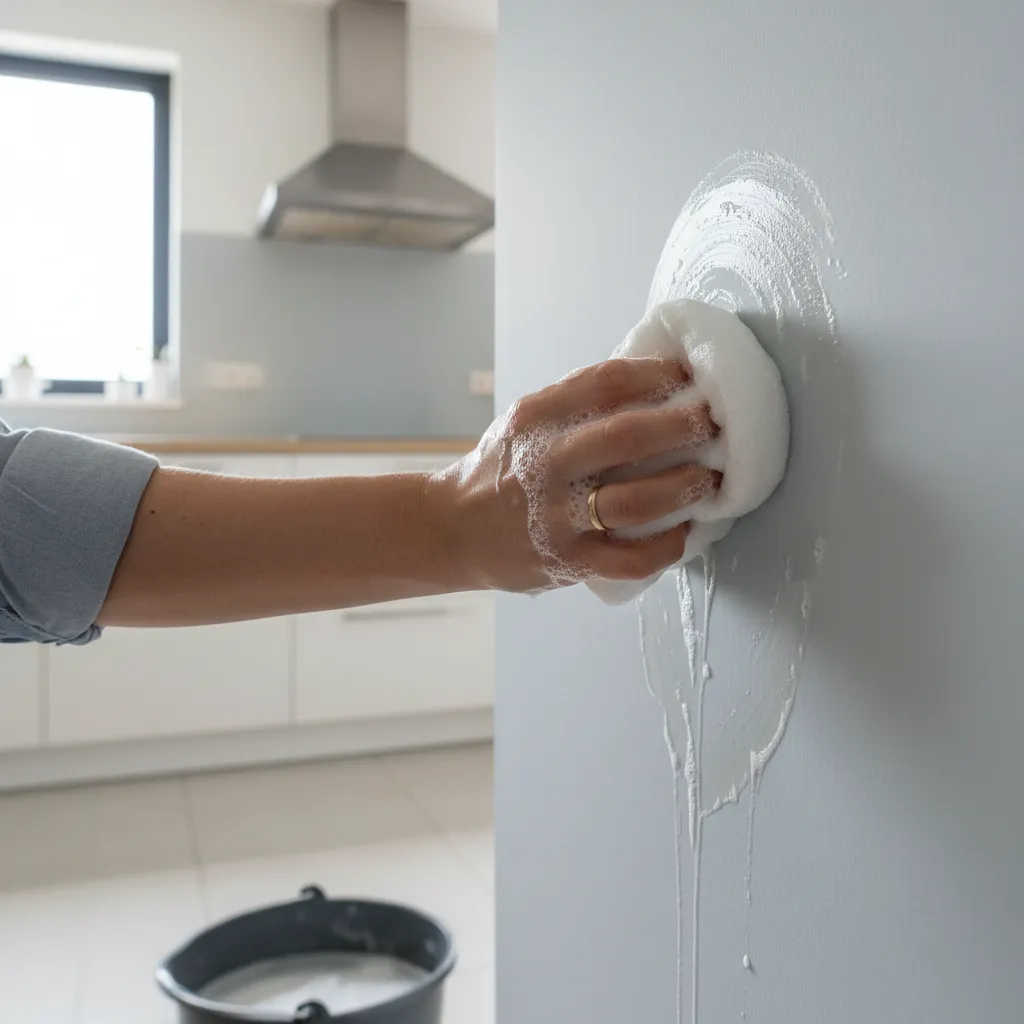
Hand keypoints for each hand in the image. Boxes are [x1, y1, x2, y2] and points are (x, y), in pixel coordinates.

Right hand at [431, 357, 720, 592]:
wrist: (451, 530)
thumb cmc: (499, 470)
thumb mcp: (524, 422)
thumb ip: (573, 401)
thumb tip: (651, 379)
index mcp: (536, 419)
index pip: (605, 383)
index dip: (657, 375)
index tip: (689, 377)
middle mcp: (545, 465)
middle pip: (626, 437)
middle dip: (682, 426)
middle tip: (714, 423)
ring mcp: (555, 517)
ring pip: (635, 501)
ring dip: (684, 487)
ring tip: (710, 480)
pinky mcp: (566, 561)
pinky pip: (629, 559)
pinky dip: (666, 547)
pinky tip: (684, 533)